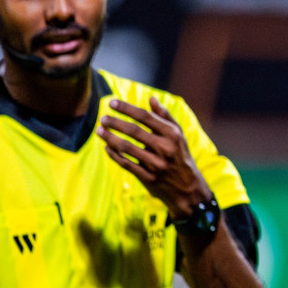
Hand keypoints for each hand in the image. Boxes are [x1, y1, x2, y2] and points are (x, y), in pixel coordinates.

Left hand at [97, 97, 210, 219]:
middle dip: (115, 123)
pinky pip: (126, 163)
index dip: (126, 108)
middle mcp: (165, 148)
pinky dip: (114, 154)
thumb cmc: (181, 157)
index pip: (145, 117)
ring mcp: (156, 164)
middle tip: (103, 118)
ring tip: (99, 130)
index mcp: (172, 135)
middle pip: (134, 131)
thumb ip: (165, 117)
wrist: (189, 189)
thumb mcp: (179, 136)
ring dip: (110, 138)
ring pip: (127, 148)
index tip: (111, 102)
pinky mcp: (148, 178)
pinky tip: (107, 147)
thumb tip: (151, 98)